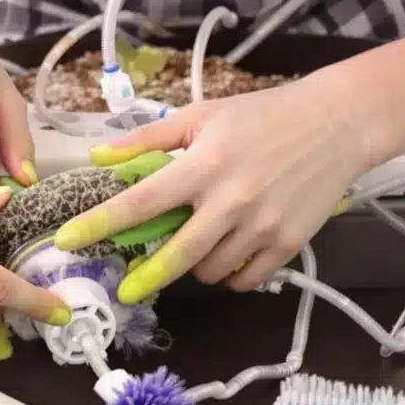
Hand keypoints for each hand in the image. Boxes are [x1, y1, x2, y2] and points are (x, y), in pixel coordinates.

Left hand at [54, 78, 374, 301]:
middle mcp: (230, 200)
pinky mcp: (289, 243)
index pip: (141, 202)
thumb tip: (99, 157)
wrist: (337, 123)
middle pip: (176, 256)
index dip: (100, 224)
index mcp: (203, 165)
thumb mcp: (201, 116)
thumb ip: (147, 141)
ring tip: (199, 242)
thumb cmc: (262, 116)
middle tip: (127, 288)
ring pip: (211, 271)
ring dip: (194, 267)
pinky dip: (230, 275)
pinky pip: (245, 279)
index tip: (68, 242)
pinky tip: (229, 254)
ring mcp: (262, 226)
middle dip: (146, 277)